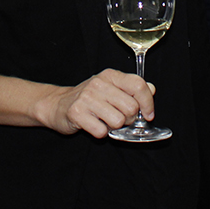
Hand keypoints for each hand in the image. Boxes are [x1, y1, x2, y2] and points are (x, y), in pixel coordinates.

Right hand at [35, 68, 153, 137]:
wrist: (57, 104)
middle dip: (128, 118)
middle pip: (131, 107)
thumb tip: (152, 89)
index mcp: (110, 75)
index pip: (138, 85)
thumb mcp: (111, 88)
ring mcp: (87, 98)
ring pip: (118, 121)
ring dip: (114, 127)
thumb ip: (131, 88)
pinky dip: (100, 133)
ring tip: (104, 120)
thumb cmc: (88, 98)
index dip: (148, 102)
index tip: (148, 114)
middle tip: (118, 117)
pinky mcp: (76, 113)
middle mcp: (98, 83)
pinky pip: (102, 131)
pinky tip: (93, 125)